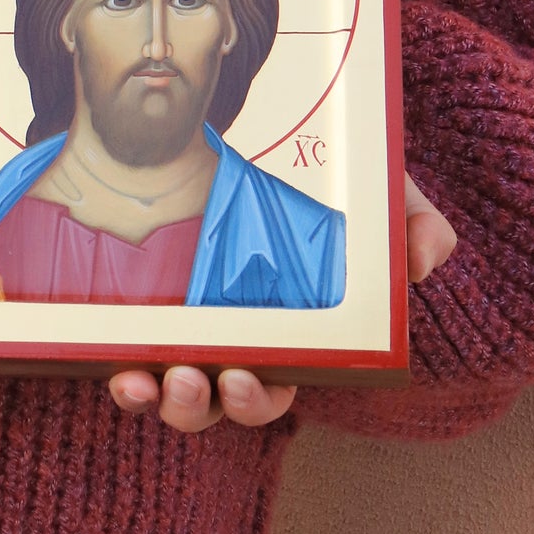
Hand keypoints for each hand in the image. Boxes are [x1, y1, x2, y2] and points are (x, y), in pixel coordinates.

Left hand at [107, 170, 458, 430]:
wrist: (280, 129)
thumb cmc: (336, 179)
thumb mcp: (382, 196)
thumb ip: (414, 224)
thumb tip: (421, 260)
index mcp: (287, 335)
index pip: (273, 386)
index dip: (257, 398)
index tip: (244, 378)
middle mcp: (231, 338)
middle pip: (213, 400)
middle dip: (199, 405)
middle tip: (195, 377)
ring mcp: (185, 320)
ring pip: (166, 386)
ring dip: (155, 397)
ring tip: (146, 379)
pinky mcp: (145, 294)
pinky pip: (126, 344)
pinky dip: (113, 362)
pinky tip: (112, 360)